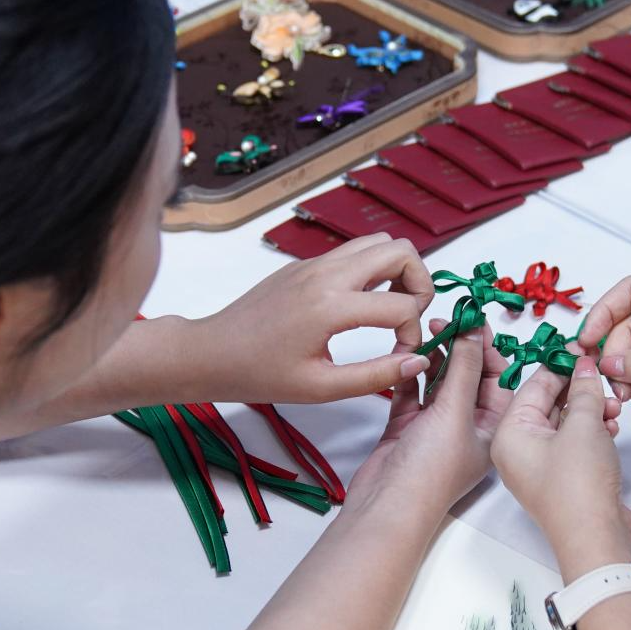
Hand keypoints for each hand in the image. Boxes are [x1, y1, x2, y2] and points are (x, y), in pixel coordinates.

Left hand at [189, 233, 435, 403]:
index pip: (402, 305)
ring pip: (379, 242)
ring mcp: (315, 263)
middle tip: (409, 316)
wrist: (210, 353)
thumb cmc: (259, 374)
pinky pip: (354, 251)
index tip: (401, 356)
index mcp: (330, 306)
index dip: (413, 334)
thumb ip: (375, 376)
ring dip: (398, 270)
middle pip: (400, 250)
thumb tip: (418, 361)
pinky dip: (373, 270)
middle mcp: (326, 274)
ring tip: (390, 307)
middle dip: (419, 282)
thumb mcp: (321, 387)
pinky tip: (362, 305)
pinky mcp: (306, 264)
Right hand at [342, 319, 511, 518]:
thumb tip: (474, 330)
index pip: (498, 378)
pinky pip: (413, 392)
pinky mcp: (408, 427)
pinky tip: (406, 353)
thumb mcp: (455, 411)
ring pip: (439, 382)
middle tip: (446, 321)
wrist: (387, 507)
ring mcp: (436, 428)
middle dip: (460, 348)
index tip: (474, 320)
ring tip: (425, 331)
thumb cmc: (431, 472)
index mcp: (493, 428)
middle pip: (468, 377)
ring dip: (434, 357)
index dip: (488, 348)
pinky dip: (410, 373)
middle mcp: (468, 427)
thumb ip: (464, 367)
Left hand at [491, 355, 630, 559]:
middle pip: (547, 402)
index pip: (533, 385)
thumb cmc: (578, 485)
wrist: (595, 538)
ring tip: (613, 403)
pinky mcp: (562, 478)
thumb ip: (584, 390)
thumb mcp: (583, 425)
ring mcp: (539, 466)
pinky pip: (574, 441)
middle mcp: (517, 449)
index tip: (582, 350)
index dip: (560, 365)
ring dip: (590, 409)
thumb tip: (585, 366)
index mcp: (508, 434)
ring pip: (564, 422)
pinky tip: (612, 424)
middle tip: (603, 373)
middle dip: (578, 388)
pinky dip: (592, 430)